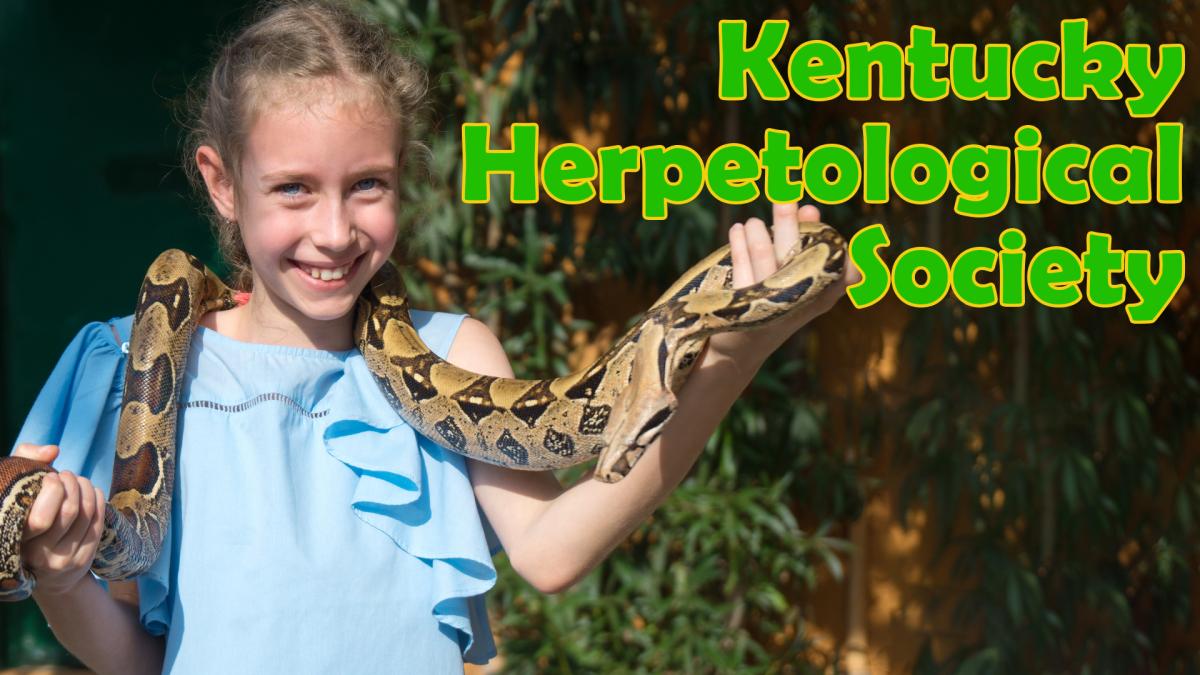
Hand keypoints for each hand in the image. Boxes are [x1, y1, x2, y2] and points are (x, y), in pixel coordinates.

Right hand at [12, 444, 106, 596]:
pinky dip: (98, 501)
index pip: (41, 518)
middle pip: (70, 511)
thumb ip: (25, 461)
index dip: (53, 490)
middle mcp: (38, 554)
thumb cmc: (23, 515)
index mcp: (17, 540)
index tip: (50, 477)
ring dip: (87, 489)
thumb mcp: (15, 489)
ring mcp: (63, 560)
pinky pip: (97, 524)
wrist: (38, 567)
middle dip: (73, 484)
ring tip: (79, 480)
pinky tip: (92, 491)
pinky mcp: (83, 560)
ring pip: (86, 515)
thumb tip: (53, 450)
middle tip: (67, 475)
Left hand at [704, 203, 861, 366]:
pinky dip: (739, 245)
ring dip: (757, 234)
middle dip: (789, 223)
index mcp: (821, 296)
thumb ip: (802, 242)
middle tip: (784, 195)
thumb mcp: (794, 278)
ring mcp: (769, 307)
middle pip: (795, 254)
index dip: (826, 239)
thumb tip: (809, 207)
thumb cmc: (773, 306)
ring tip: (751, 223)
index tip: (811, 211)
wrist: (740, 350)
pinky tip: (737, 231)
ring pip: (765, 258)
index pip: (836, 265)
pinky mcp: (742, 311)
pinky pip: (741, 268)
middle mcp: (799, 302)